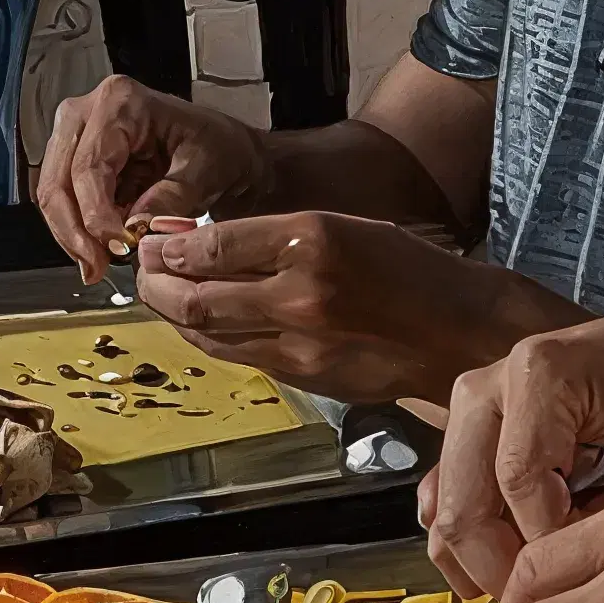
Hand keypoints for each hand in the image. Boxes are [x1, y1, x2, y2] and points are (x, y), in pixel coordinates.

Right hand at [28, 72, 269, 274]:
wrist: (226, 152)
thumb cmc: (221, 150)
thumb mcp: (206, 171)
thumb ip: (170, 197)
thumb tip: (132, 228)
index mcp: (120, 102)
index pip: (89, 165)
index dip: (95, 213)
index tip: (117, 249)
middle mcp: (87, 113)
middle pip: (57, 180)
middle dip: (74, 231)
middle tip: (97, 268)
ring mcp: (77, 136)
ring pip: (54, 195)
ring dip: (73, 236)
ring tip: (100, 267)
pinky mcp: (78, 161)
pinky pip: (65, 202)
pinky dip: (79, 231)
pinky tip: (102, 252)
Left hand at [135, 212, 560, 408]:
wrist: (458, 332)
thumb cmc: (408, 270)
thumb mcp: (344, 225)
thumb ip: (274, 235)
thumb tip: (203, 242)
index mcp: (313, 241)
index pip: (213, 246)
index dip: (170, 246)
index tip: (154, 240)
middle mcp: (301, 295)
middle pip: (196, 298)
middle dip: (156, 284)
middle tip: (145, 269)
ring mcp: (300, 344)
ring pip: (208, 334)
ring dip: (174, 315)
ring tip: (162, 295)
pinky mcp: (304, 377)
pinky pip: (237, 356)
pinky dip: (207, 340)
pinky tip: (200, 325)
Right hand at [423, 296, 603, 596]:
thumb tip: (567, 580)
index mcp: (539, 375)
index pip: (518, 484)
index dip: (547, 543)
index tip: (587, 569)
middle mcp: (486, 386)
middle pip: (464, 503)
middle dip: (500, 567)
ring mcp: (466, 407)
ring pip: (442, 509)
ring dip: (480, 560)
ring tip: (536, 585)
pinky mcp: (463, 430)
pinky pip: (443, 497)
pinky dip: (466, 541)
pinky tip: (508, 562)